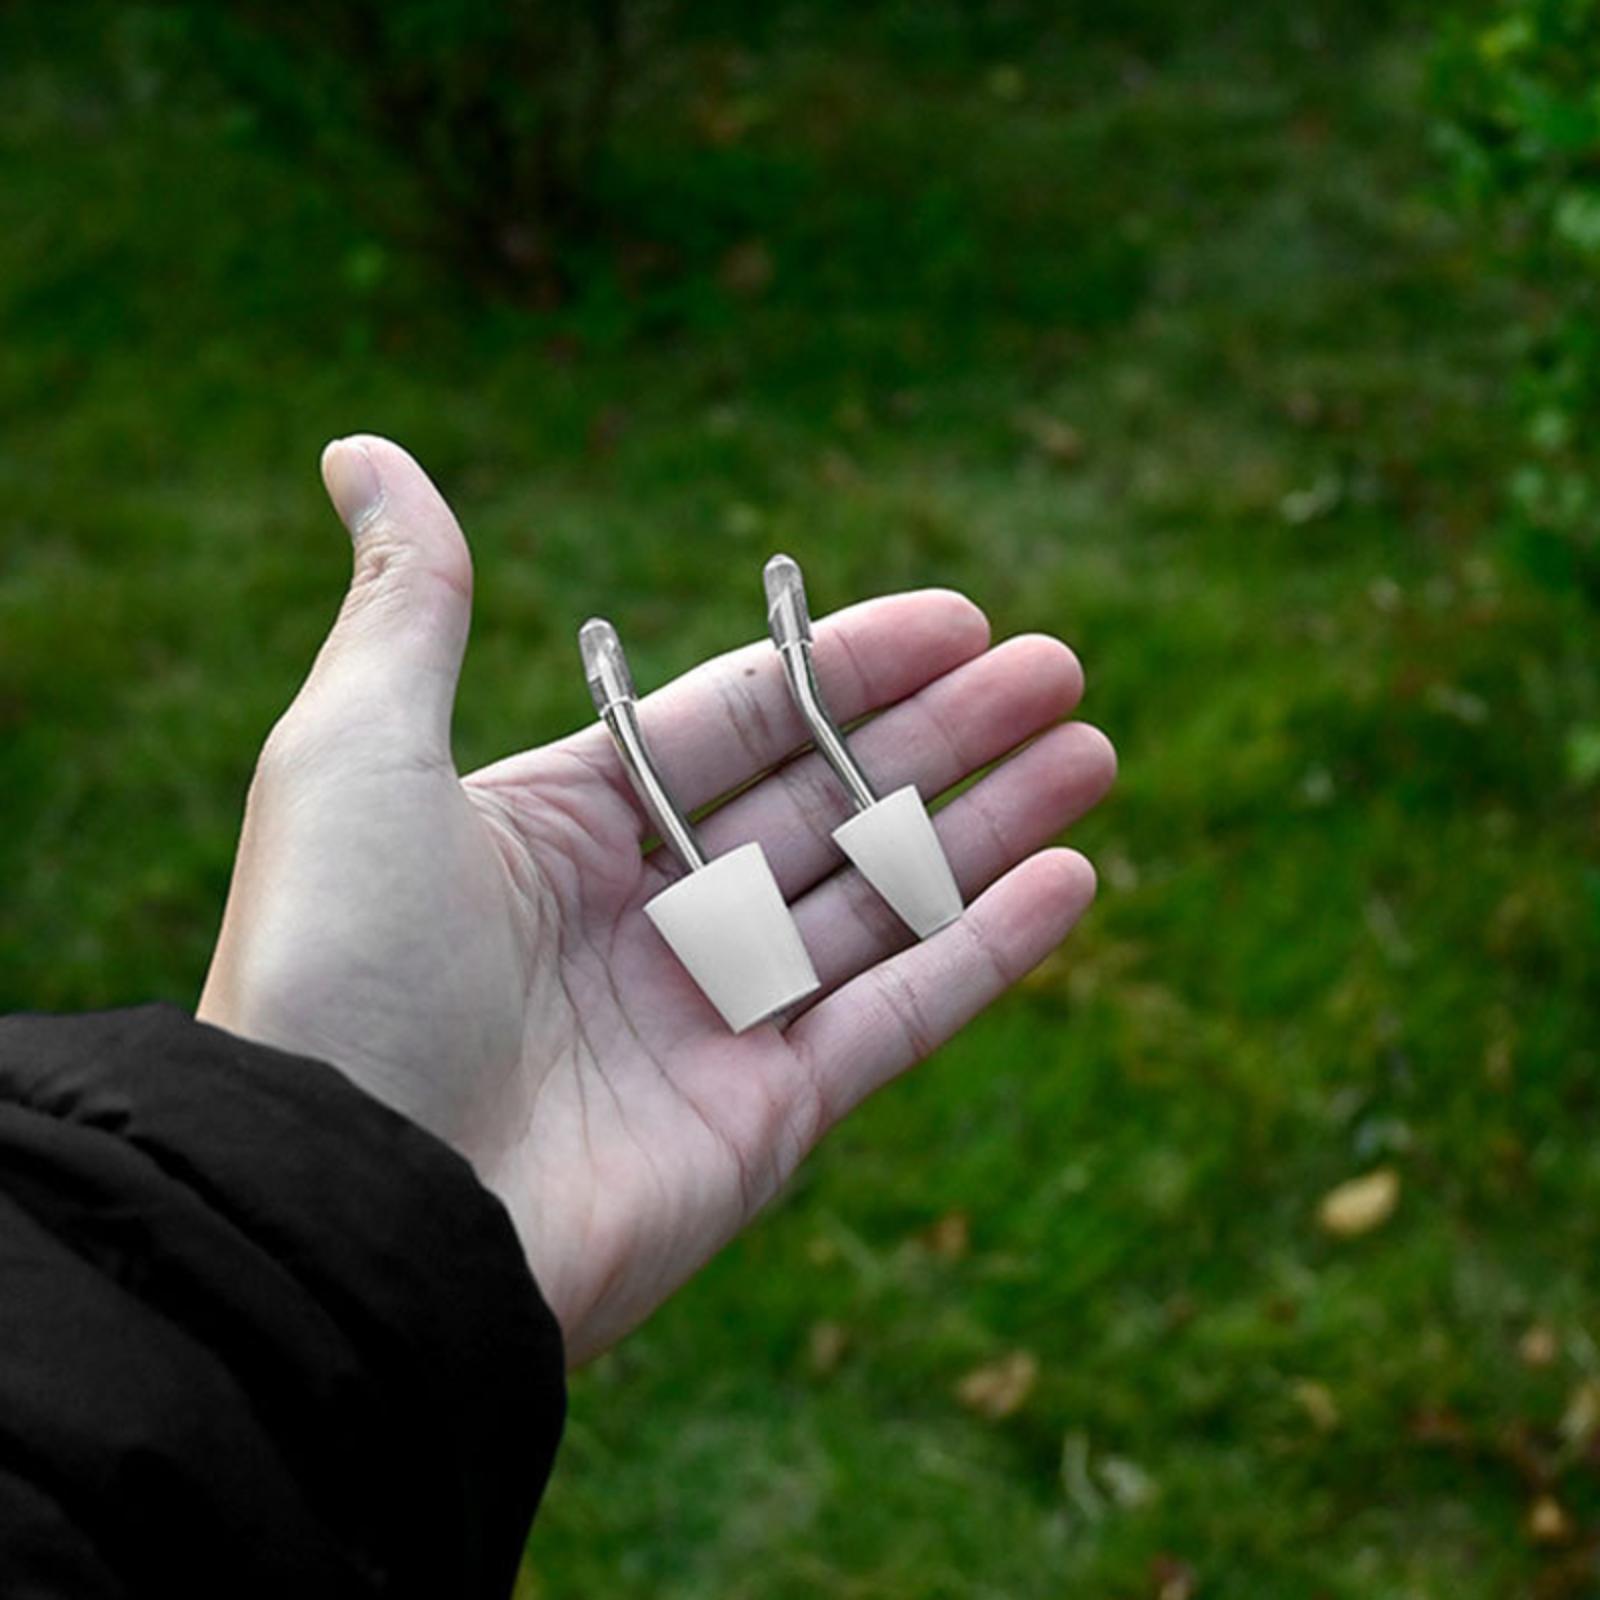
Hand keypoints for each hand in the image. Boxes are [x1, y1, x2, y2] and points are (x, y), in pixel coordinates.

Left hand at [198, 436, 1115, 1362]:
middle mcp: (643, 921)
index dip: (851, 666)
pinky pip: (897, 1018)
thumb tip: (366, 450)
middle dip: (946, 734)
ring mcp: (711, 1024)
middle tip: (1060, 671)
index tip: (961, 618)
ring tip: (1092, 752)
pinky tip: (1071, 879)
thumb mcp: (355, 753)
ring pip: (880, 902)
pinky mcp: (765, 1124)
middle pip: (826, 801)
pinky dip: (986, 953)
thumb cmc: (339, 967)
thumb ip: (409, 608)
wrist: (348, 1211)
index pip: (739, 722)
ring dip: (987, 827)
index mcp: (561, 829)